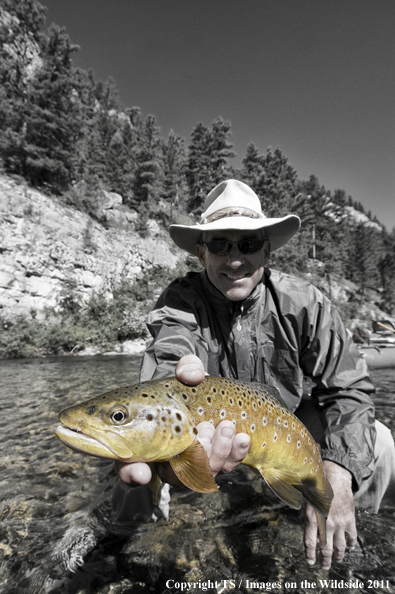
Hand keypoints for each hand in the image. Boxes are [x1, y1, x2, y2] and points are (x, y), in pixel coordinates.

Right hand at [117, 355, 249, 485]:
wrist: (213, 393)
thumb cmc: (189, 384)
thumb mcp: (186, 371)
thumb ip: (187, 369)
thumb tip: (192, 375)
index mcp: (144, 438)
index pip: (128, 466)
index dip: (131, 474)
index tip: (141, 472)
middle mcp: (165, 458)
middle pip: (172, 475)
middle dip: (193, 455)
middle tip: (204, 428)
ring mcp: (191, 462)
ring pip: (202, 474)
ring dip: (218, 453)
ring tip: (227, 427)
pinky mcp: (214, 461)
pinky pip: (224, 467)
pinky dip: (235, 455)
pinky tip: (242, 438)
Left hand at [304, 461, 357, 569]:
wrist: (335, 476)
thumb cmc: (317, 486)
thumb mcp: (306, 500)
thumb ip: (306, 515)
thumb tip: (304, 526)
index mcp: (312, 517)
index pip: (310, 542)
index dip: (310, 554)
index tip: (311, 562)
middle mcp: (326, 523)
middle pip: (325, 548)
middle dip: (324, 559)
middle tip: (324, 566)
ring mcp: (339, 522)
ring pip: (339, 546)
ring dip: (338, 556)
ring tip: (337, 560)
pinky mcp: (350, 519)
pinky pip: (352, 537)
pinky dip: (351, 544)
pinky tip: (349, 548)